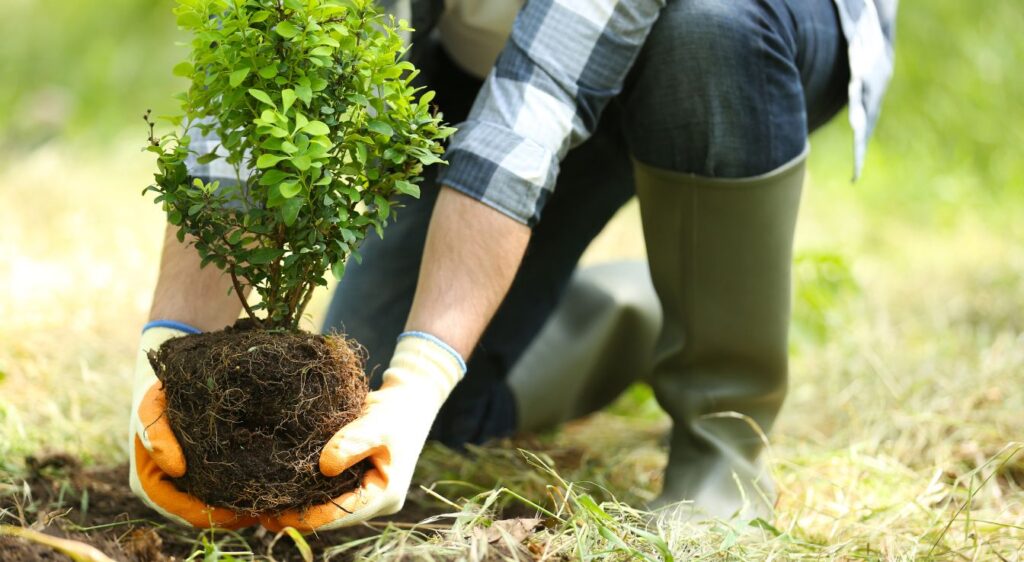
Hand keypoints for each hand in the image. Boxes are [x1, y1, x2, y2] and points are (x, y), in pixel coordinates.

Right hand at [128, 323, 257, 528]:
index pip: (184, 511)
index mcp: (151, 482)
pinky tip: (271, 480)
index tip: (241, 512)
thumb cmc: (159, 391)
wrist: (173, 374)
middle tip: (268, 509)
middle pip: (206, 513)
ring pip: (219, 502)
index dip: (212, 516)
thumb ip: (155, 432)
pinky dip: (246, 485)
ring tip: (274, 498)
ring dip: (243, 503)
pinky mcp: (208, 468)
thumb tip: (176, 467)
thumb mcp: (151, 405)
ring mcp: (190, 480)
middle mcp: (171, 487)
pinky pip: (228, 485)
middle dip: (234, 513)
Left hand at [259, 333, 464, 532]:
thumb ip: (352, 443)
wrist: (408, 400)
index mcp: (386, 494)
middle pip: (333, 516)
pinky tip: (282, 489)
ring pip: (330, 506)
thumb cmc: (396, 412)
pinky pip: (330, 493)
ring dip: (301, 506)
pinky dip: (307, 492)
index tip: (277, 515)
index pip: (343, 513)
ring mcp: (366, 492)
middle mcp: (375, 500)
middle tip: (261, 514)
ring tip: (265, 506)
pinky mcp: (356, 481)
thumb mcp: (377, 424)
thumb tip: (324, 467)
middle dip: (300, 516)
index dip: (309, 517)